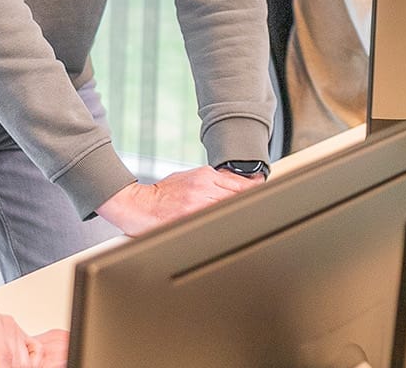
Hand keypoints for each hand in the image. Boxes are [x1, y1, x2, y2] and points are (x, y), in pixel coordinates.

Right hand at [94, 165, 257, 235]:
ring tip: (250, 222)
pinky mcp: (191, 216)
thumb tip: (234, 186)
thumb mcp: (188, 178)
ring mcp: (199, 202)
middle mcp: (204, 186)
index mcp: (205, 175)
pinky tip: (230, 229)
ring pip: (229, 207)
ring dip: (240, 214)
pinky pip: (214, 220)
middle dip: (251, 203)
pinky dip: (224, 224)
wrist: (139, 205)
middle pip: (239, 195)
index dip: (255, 192)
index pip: (239, 183)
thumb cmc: (162, 194)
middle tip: (265, 213)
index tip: (266, 197)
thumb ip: (211, 182)